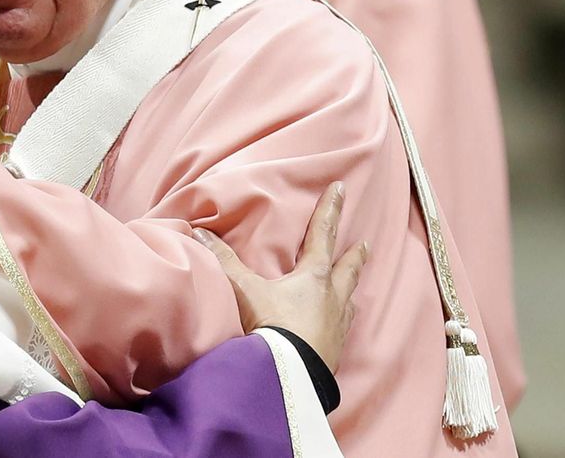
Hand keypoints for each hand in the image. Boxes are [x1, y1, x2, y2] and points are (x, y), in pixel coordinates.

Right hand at [192, 182, 367, 371]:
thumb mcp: (245, 290)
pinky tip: (339, 327)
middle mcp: (332, 298)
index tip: (342, 188)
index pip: (323, 234)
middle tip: (366, 244)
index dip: (331, 209)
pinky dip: (342, 322)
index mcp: (313, 277)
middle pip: (347, 269)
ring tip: (353, 288)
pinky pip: (342, 330)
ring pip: (349, 301)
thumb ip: (224, 260)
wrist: (290, 376)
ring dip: (350, 290)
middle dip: (355, 254)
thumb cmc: (272, 327)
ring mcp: (337, 327)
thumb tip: (198, 232)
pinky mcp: (335, 352)